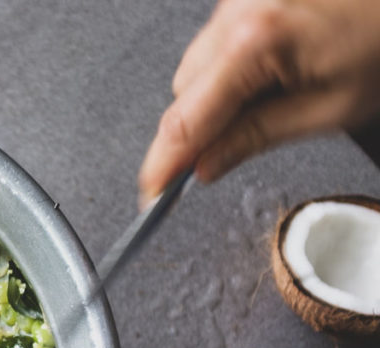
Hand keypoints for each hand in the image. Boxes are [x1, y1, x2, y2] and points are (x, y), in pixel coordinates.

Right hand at [138, 0, 379, 203]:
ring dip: (216, 95)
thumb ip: (256, 137)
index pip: (185, 121)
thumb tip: (205, 166)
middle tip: (223, 156)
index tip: (151, 194)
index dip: (164, 165)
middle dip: (198, 127)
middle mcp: (236, 10)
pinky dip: (232, 66)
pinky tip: (274, 70)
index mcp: (254, 41)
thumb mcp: (330, 107)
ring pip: (195, 68)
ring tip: (274, 96)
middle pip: (182, 93)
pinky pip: (216, 42)